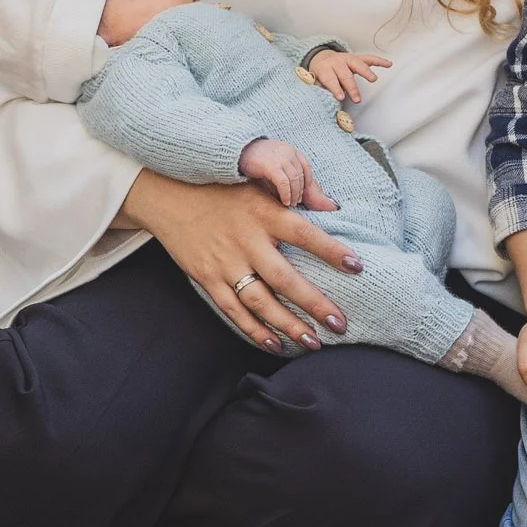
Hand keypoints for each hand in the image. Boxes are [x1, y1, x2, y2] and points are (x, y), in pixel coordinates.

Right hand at [123, 168, 362, 352]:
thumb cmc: (223, 187)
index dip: (330, 250)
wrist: (168, 195)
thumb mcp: (259, 183)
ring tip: (312, 343)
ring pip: (260, 301)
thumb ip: (296, 193)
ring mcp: (224, 262)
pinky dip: (254, 330)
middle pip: (284, 278)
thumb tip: (333, 204)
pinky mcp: (206, 277)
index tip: (357, 266)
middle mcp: (246, 239)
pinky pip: (233, 310)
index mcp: (263, 212)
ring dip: (287, 325)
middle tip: (340, 324)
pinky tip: (275, 344)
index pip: (304, 233)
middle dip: (314, 304)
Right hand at [236, 138, 326, 208]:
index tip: (303, 197)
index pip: (306, 170)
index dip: (306, 185)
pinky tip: (284, 202)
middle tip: (296, 204)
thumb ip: (295, 182)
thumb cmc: (256, 162)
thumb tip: (329, 203)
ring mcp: (280, 157)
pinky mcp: (270, 165)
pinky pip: (283, 182)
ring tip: (290, 204)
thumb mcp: (276, 169)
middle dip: (301, 192)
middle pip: (302, 176)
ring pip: (295, 180)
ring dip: (295, 194)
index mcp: (292, 151)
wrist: (235, 150)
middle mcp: (288, 152)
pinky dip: (286, 194)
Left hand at [308, 48, 390, 103]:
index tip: (340, 97)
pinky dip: (379, 61)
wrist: (322, 58)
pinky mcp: (357, 58)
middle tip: (357, 99)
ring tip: (373, 80)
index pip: (330, 79)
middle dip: (352, 87)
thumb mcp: (316, 82)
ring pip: (358, 64)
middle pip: (345, 74)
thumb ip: (322, 90)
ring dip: (366, 72)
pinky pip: (369, 58)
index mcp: (325, 68)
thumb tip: (326, 100)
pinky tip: (388, 64)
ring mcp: (348, 59)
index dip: (335, 88)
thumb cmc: (321, 73)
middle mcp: (337, 62)